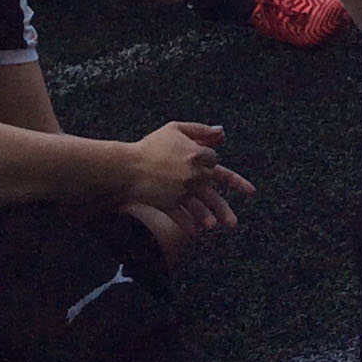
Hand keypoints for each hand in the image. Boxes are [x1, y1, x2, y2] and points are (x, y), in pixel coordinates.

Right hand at [121, 122, 254, 231]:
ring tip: (216, 227)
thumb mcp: (176, 129)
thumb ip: (200, 130)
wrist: (128, 167)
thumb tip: (222, 132)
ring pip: (203, 207)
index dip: (211, 160)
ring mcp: (183, 192)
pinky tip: (195, 232)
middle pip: (216, 188)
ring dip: (211, 218)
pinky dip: (188, 225)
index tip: (206, 161)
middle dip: (225, 204)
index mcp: (197, 155)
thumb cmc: (151, 146)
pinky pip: (182, 217)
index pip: (215, 160)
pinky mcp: (170, 204)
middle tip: (234, 222)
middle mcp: (194, 175)